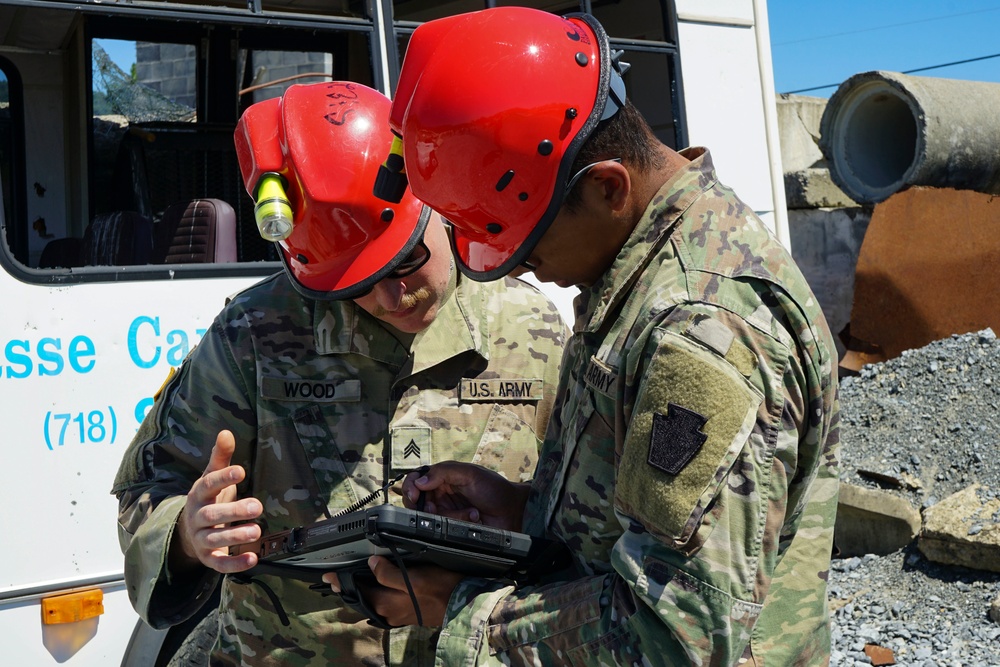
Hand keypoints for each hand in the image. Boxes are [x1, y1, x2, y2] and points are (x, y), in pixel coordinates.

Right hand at [170, 430, 262, 573]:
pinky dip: (234, 563)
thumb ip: (220, 457)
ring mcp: (201, 539)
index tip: (241, 471)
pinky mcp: (208, 558)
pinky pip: (219, 563)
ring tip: (256, 531)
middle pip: (212, 515)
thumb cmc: (209, 499)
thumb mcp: (212, 477)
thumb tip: (226, 432)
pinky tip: (252, 559)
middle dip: (234, 511)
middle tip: (257, 506)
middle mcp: (197, 517)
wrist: (189, 531)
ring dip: (235, 536)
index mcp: (199, 494)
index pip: (208, 485)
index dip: (223, 478)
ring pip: (215, 539)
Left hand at [323, 556, 463, 626]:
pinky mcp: (406, 613)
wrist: (464, 605)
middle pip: (361, 597)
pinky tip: (377, 585)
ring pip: (372, 600)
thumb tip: (371, 564)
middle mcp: (387, 611)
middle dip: (348, 586)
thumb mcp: (415, 576)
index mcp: (385, 602)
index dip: (341, 580)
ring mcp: (396, 614)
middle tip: (335, 575)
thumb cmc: (442, 589)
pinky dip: (375, 594)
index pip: (356, 589)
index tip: (328, 574)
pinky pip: (383, 603)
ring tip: (352, 578)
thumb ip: (389, 573)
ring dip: (362, 589)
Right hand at [402, 461, 528, 530]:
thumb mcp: (470, 474)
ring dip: (451, 515)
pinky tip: (473, 518)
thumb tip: (420, 482)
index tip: (414, 495)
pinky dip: (459, 522)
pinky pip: (443, 527)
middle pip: (418, 501)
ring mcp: (447, 511)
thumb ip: (444, 472)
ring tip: (470, 512)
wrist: (513, 511)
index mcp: (443, 477)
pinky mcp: (452, 526)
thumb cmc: (495, 488)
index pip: (417, 479)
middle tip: (434, 508)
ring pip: (431, 517)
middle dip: (426, 506)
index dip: (411, 487)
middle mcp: (441, 494)